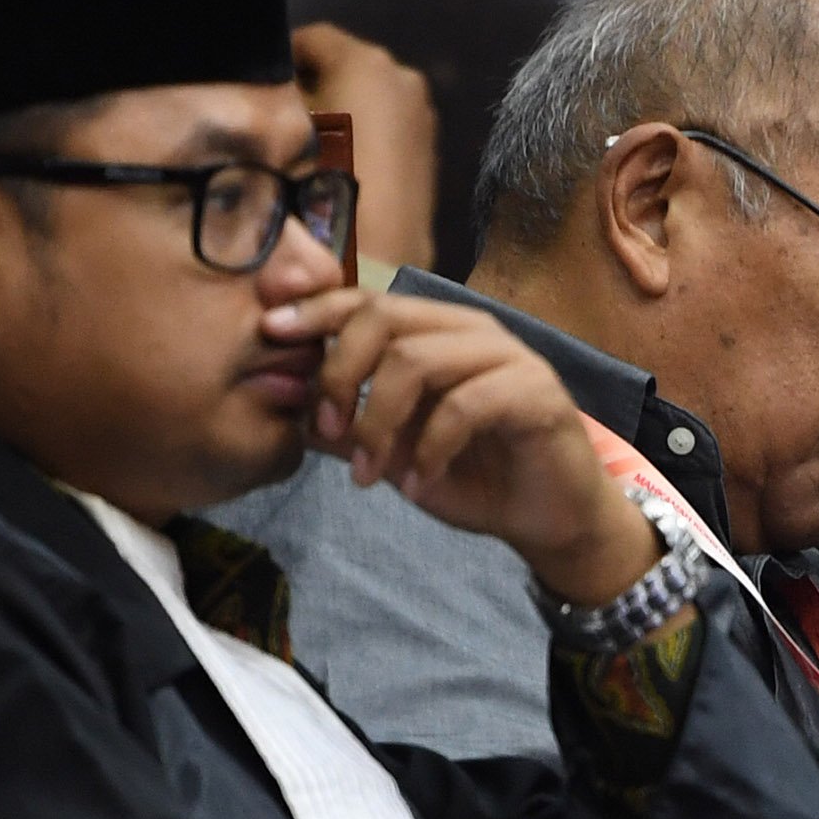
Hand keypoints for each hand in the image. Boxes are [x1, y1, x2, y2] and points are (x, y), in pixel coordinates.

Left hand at [283, 285, 659, 601]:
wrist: (548, 518)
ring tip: (369, 474)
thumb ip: (346, 425)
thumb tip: (284, 406)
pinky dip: (429, 450)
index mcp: (436, 331)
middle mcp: (471, 330)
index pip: (369, 300)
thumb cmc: (473, 476)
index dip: (317, 310)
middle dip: (341, 375)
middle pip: (384, 319)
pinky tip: (418, 483)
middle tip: (327, 431)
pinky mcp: (535, 392)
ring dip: (379, 424)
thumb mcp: (395, 451)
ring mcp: (508, 356)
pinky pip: (464, 406)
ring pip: (417, 361)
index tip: (271, 331)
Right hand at [292, 21, 438, 273]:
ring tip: (309, 147)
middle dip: (313, 84)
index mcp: (364, 62)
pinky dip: (365, 134)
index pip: (311, 38)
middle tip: (280, 117)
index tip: (260, 85)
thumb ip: (278, 101)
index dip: (280, 57)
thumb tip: (274, 90)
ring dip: (341, 110)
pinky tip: (342, 167)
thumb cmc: (324, 190)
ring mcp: (421, 112)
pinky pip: (387, 125)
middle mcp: (401, 76)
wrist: (380, 262)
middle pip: (343, 65)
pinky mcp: (429, 147)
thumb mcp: (285, 137)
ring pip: (368, 96)